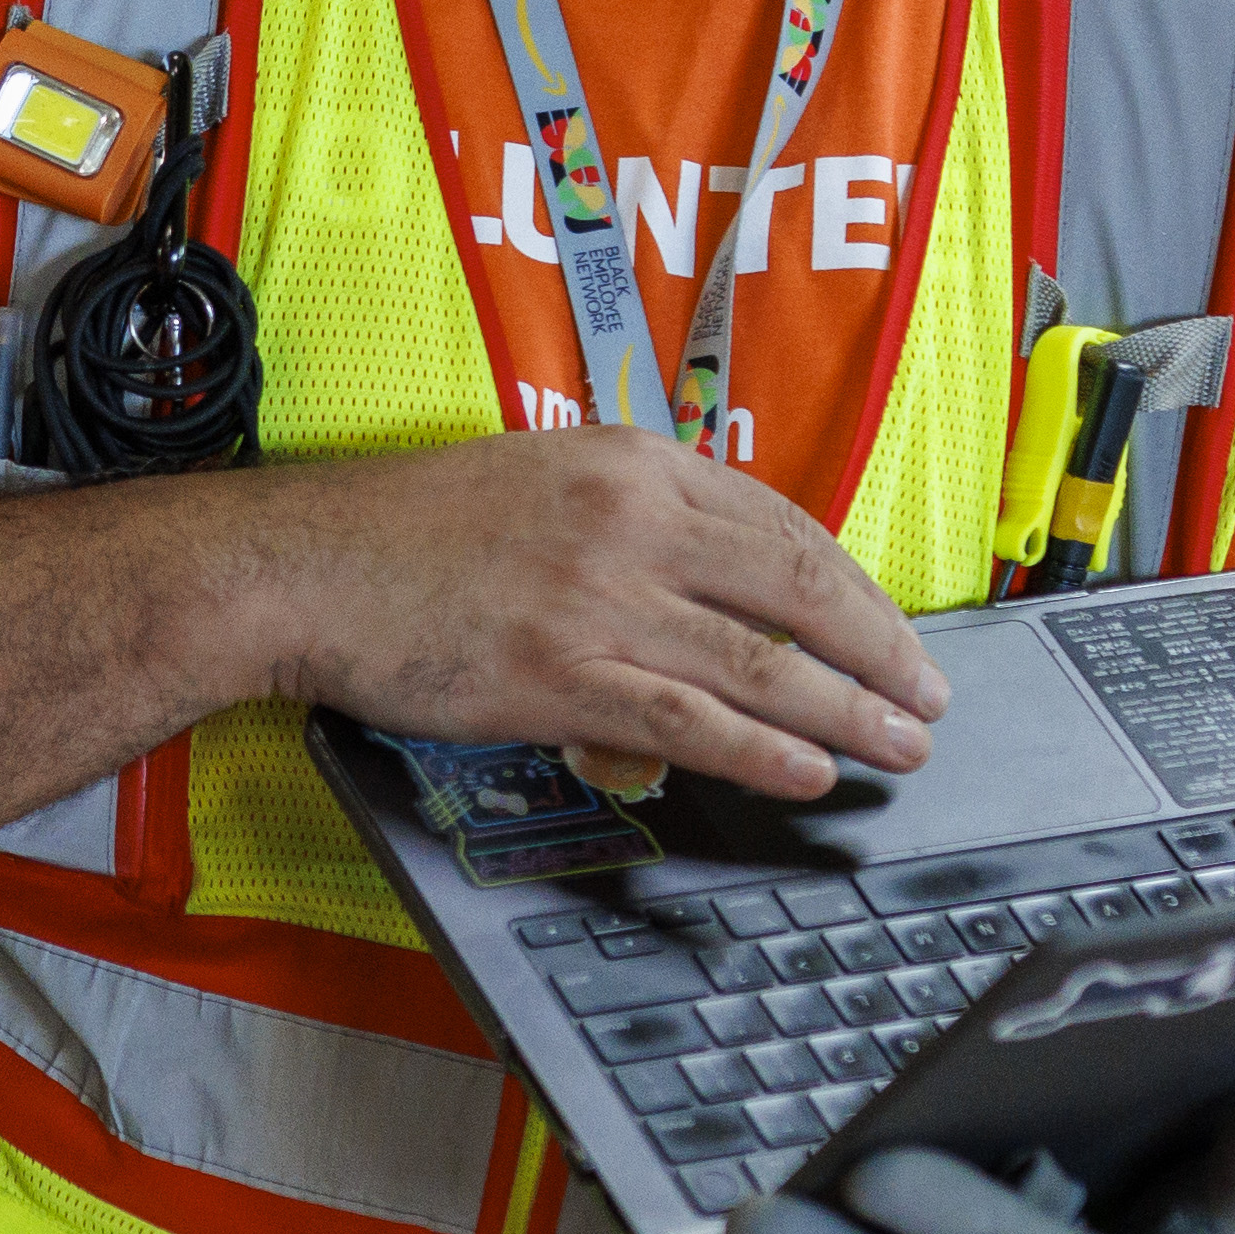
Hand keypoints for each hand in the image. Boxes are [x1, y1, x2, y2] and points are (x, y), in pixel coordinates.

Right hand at [231, 429, 947, 802]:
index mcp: (634, 463)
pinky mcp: (560, 673)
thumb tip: (716, 579)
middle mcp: (632, 520)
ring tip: (899, 747)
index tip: (892, 630)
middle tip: (929, 698)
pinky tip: (808, 770)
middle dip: (882, 652)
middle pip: (798, 590)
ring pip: (760, 662)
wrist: (305, 564)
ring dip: (849, 711)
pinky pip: (690, 718)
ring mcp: (599, 598)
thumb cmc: (405, 530)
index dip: (855, 589)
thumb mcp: (539, 476)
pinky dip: (763, 748)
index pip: (784, 524)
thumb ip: (633, 514)